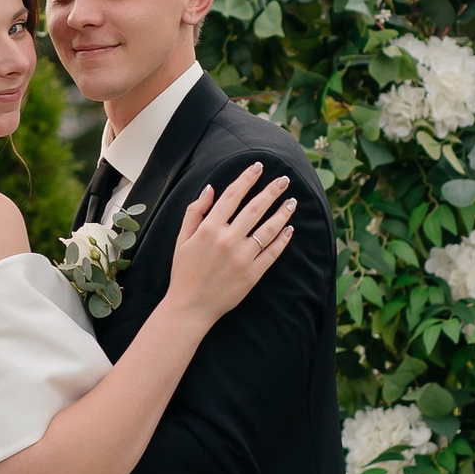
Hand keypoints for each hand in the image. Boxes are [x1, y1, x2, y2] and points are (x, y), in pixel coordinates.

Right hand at [163, 160, 296, 326]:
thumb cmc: (184, 271)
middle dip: (271, 191)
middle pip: (255, 208)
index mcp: (209, 228)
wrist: (190, 306)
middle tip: (284, 179)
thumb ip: (195, 212)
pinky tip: (289, 229)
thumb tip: (210, 189)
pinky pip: (272, 253)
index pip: (232, 196)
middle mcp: (227, 240)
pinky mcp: (252, 274)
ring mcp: (242, 257)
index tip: (258, 167)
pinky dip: (282, 240)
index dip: (247, 179)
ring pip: (268, 229)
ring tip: (292, 201)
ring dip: (282, 213)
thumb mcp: (182, 239)